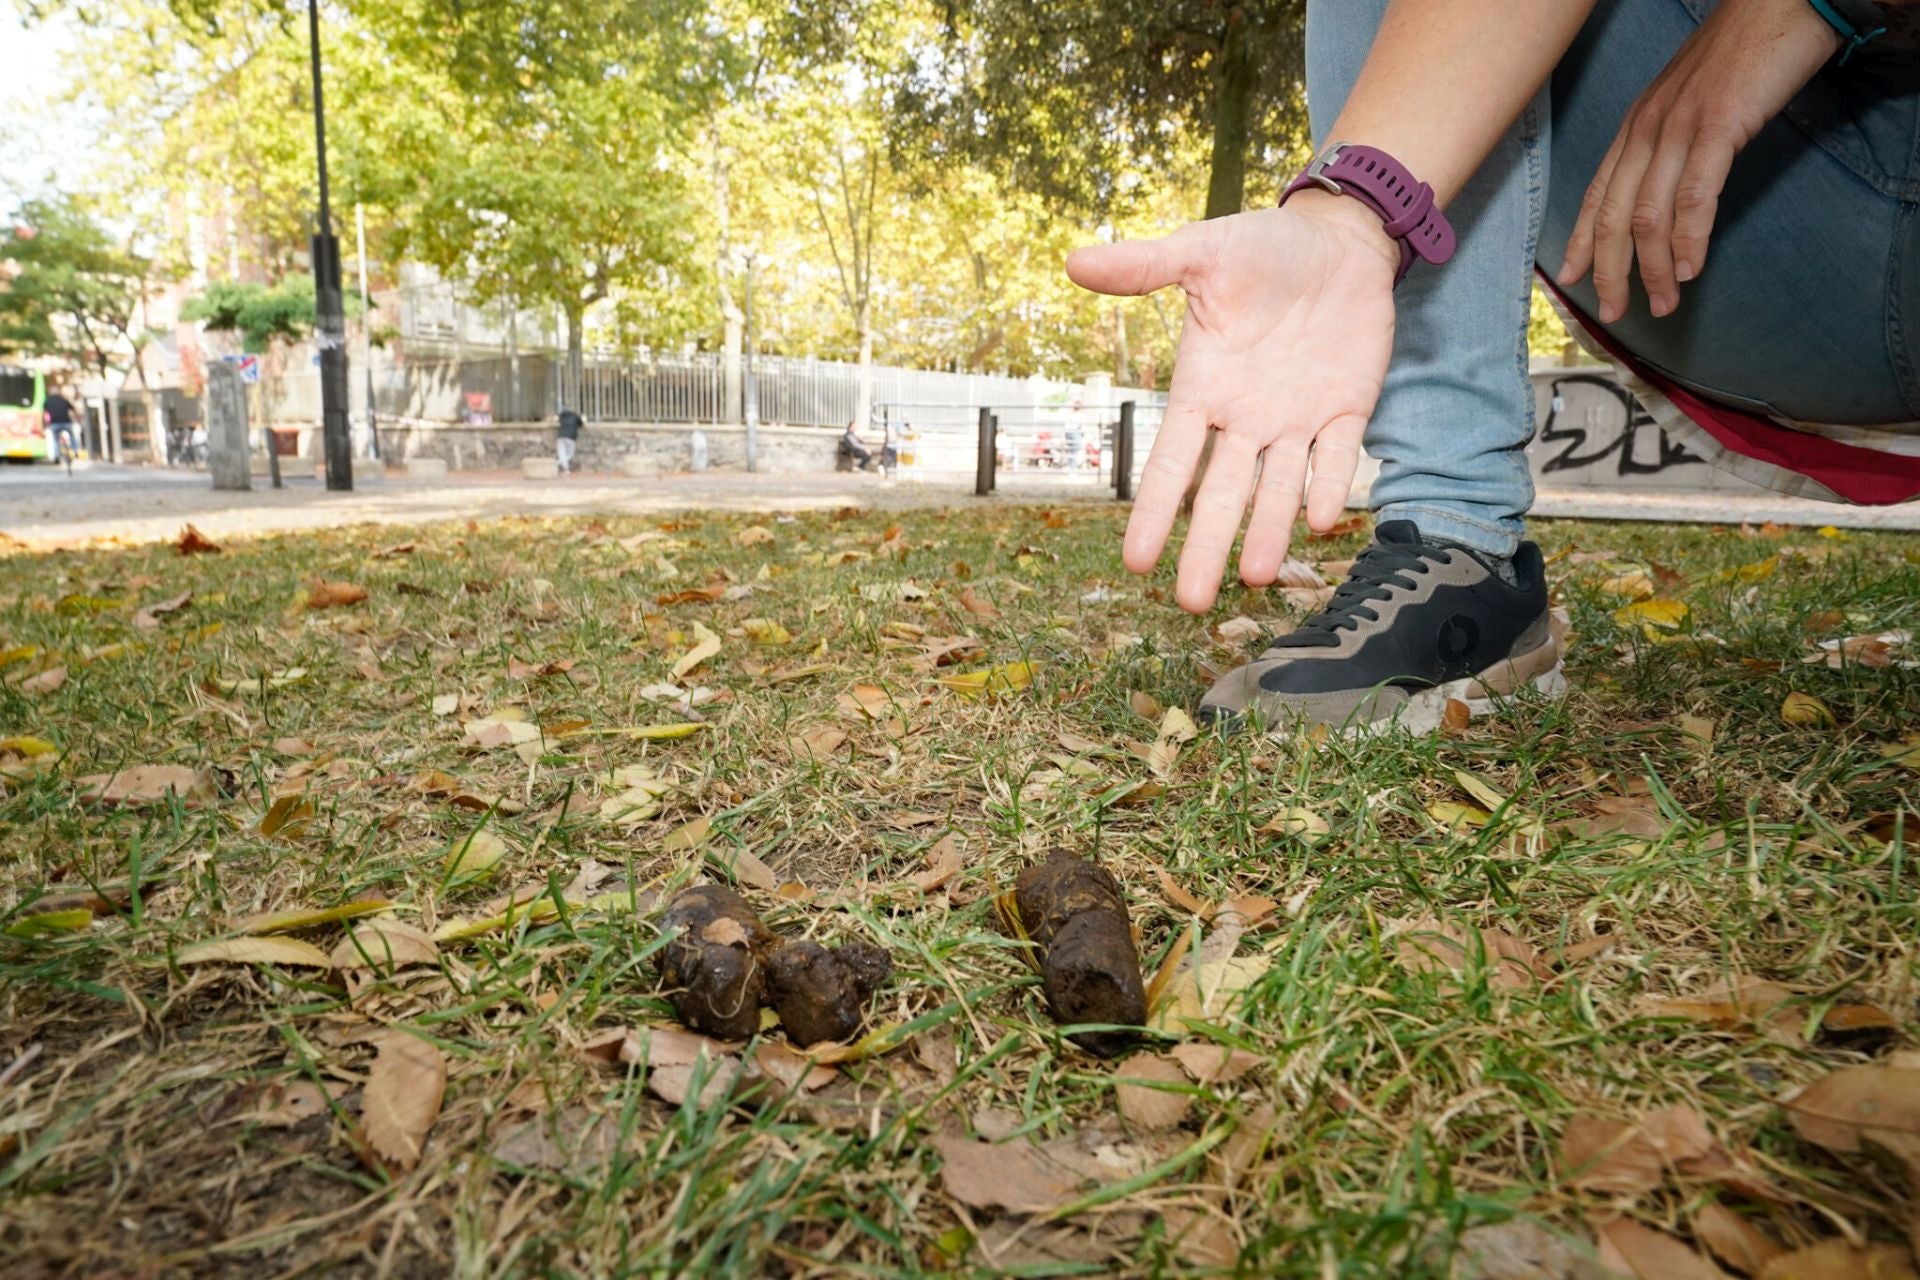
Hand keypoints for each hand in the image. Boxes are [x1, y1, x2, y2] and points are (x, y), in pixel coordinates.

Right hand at [1067, 194, 1397, 613]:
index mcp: (1203, 388)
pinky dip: (1328, 485)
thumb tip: (1072, 261)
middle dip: (1207, 546)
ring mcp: (1297, 419)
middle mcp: (1245, 418)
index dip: (1156, 510)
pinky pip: (1337, 456)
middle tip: (1191, 602)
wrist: (1339, 241)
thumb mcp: (1202, 253)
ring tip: (1256, 577)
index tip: (1137, 562)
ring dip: (1268, 530)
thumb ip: (1145, 266)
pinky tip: (1320, 519)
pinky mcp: (1348, 409)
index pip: (1173, 462)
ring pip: (1278, 488)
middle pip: (1222, 494)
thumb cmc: (1265, 248)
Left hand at [1556, 0, 1838, 321]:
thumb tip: (1671, 187)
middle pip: (1612, 215)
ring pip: (1648, 215)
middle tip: (1612, 312)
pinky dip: (1689, 238)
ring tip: (1662, 303)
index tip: (1570, 279)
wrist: (1782, 3)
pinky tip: (1689, 268)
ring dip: (1653, 268)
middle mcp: (1647, 128)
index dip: (1580, 241)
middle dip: (1609, 271)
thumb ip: (1675, 141)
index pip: (1597, 193)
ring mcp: (1679, 127)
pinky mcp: (1718, 125)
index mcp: (1637, 124)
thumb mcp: (1692, 100)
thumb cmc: (1744, 52)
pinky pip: (1693, 195)